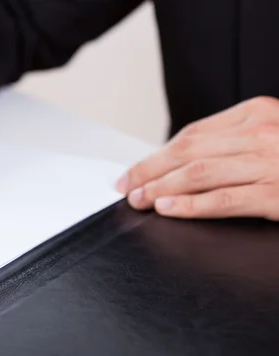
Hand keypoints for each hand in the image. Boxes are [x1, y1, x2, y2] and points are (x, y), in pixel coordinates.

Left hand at [115, 96, 278, 219]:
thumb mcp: (274, 133)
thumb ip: (236, 140)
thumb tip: (183, 162)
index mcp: (256, 113)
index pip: (191, 135)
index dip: (156, 155)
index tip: (134, 171)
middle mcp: (260, 134)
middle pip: (187, 151)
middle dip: (149, 171)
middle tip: (126, 187)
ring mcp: (269, 163)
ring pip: (198, 173)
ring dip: (160, 187)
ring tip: (139, 199)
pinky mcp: (276, 194)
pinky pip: (224, 199)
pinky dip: (190, 205)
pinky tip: (167, 208)